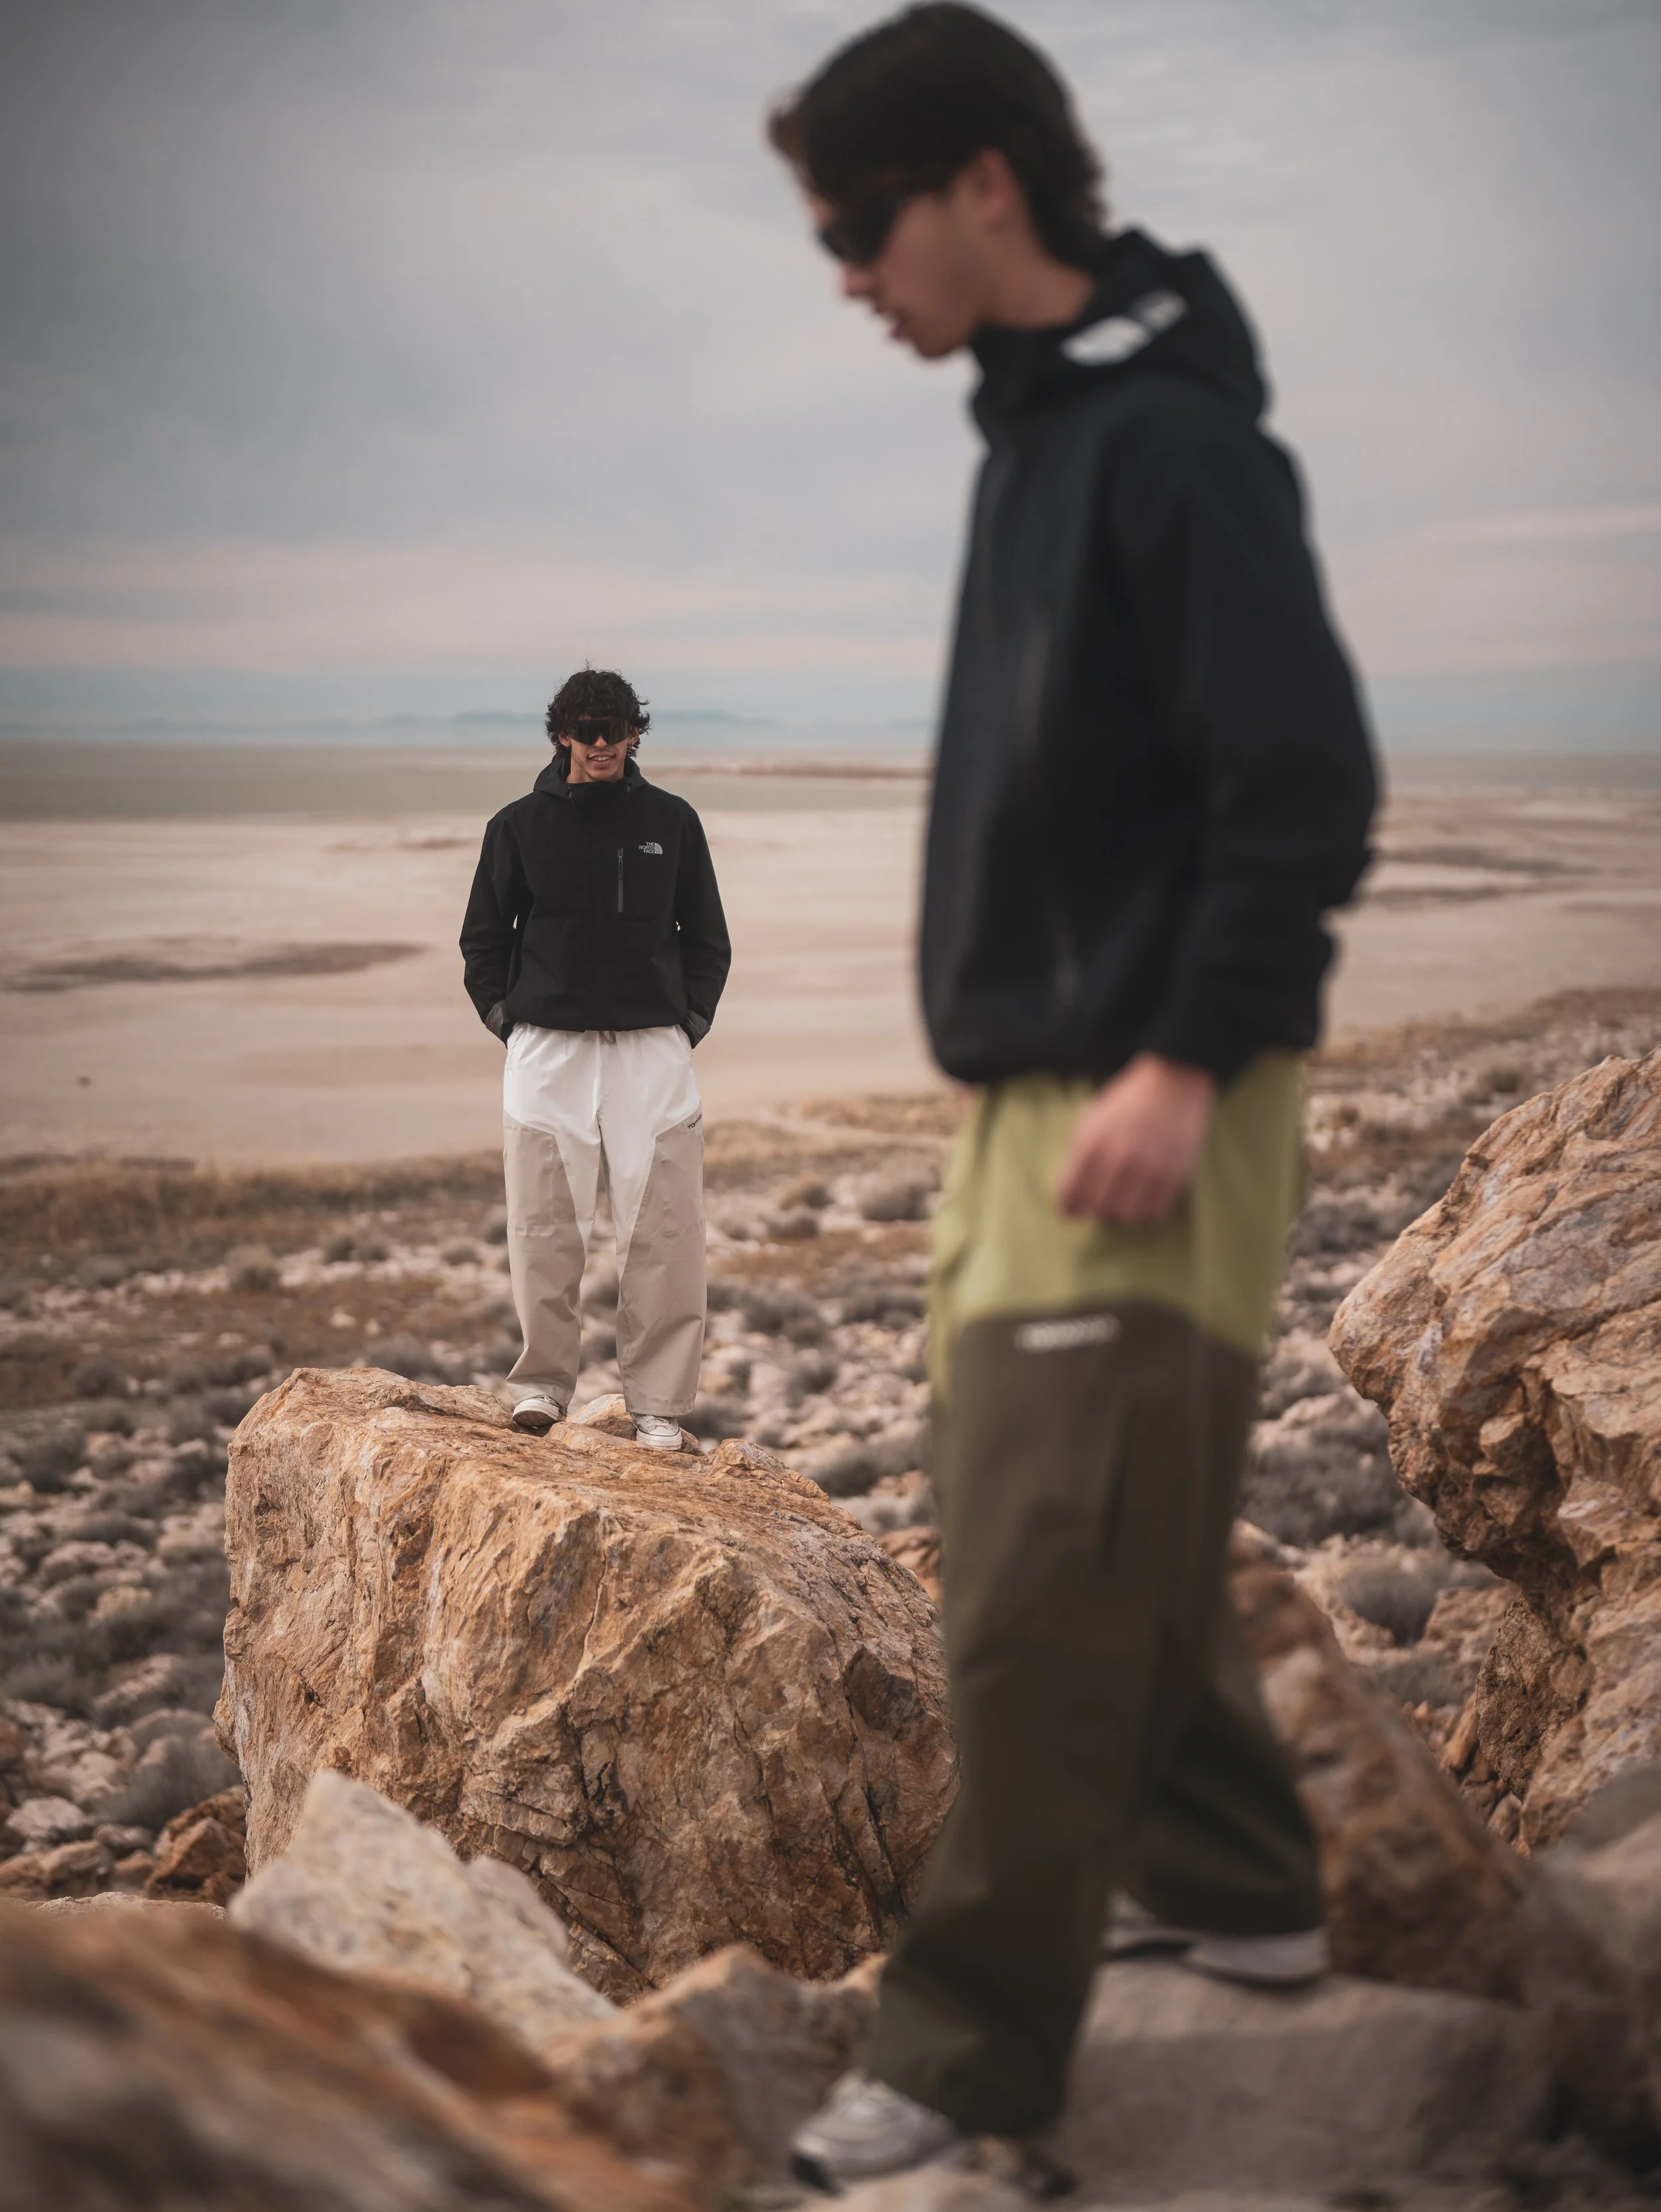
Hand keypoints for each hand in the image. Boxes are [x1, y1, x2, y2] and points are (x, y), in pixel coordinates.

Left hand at [1056, 1054, 1216, 1224]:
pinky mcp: (1174, 1174)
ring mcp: (1149, 1168)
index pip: (1070, 1193)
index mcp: (1092, 1142)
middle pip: (1098, 1209)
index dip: (1067, 1207)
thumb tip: (1070, 1194)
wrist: (1172, 1084)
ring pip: (1126, 1216)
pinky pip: (1154, 1212)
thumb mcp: (1091, 1120)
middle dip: (1094, 1209)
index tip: (1071, 1210)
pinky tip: (1142, 1198)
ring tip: (1121, 1201)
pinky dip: (1145, 1211)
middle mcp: (1120, 1157)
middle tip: (1098, 1203)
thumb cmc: (1126, 1103)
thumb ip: (1078, 1155)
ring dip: (1120, 1213)